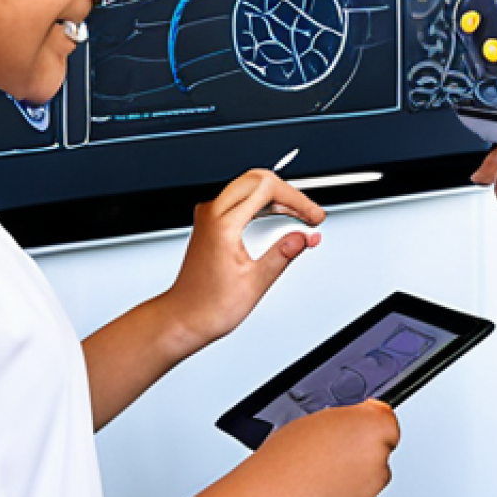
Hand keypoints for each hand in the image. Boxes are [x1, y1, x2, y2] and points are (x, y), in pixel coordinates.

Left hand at [164, 169, 324, 348]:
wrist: (183, 317)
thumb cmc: (209, 306)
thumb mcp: (255, 283)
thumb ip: (282, 254)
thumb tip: (305, 237)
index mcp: (223, 224)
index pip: (267, 189)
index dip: (296, 199)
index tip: (313, 216)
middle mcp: (212, 213)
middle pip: (258, 179)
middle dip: (289, 193)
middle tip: (309, 214)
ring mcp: (209, 215)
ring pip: (249, 185)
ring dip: (277, 196)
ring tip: (300, 216)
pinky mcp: (210, 221)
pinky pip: (240, 198)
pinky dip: (263, 202)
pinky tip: (279, 216)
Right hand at [247, 400, 399, 496]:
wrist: (272, 492)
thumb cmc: (288, 453)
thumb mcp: (321, 417)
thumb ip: (349, 420)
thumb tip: (357, 424)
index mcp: (372, 424)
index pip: (388, 422)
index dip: (370, 427)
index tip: (360, 430)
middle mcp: (379, 453)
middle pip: (380, 450)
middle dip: (362, 453)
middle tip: (333, 454)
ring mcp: (373, 483)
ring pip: (371, 477)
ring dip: (355, 477)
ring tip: (322, 474)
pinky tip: (322, 492)